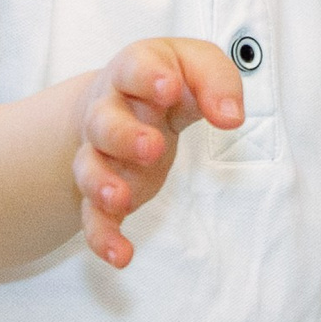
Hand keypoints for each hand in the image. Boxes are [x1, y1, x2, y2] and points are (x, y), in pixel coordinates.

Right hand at [73, 39, 244, 267]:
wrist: (122, 100)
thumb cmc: (167, 79)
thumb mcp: (197, 66)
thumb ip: (217, 82)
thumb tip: (231, 115)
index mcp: (134, 72)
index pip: (135, 68)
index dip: (149, 76)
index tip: (169, 88)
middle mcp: (109, 111)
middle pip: (104, 122)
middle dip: (124, 136)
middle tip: (152, 148)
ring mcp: (102, 153)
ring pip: (89, 167)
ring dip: (101, 184)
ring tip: (120, 200)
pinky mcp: (105, 190)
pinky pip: (93, 215)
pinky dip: (102, 236)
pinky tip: (120, 256)